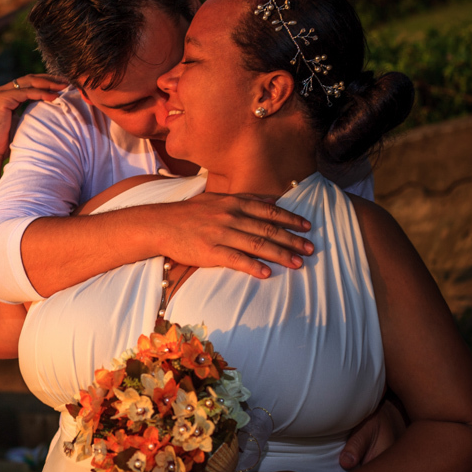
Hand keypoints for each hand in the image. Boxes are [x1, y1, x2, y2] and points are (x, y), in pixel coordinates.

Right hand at [0, 74, 68, 162]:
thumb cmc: (3, 143)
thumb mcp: (19, 123)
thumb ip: (29, 114)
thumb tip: (47, 113)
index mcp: (6, 95)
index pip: (29, 82)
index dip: (46, 82)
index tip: (62, 85)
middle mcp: (2, 91)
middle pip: (30, 79)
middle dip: (50, 79)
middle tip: (66, 82)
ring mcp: (1, 93)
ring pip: (29, 82)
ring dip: (48, 83)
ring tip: (64, 87)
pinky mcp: (2, 99)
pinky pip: (26, 92)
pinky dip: (41, 93)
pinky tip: (54, 97)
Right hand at [156, 192, 313, 277]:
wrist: (160, 224)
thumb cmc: (190, 212)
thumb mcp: (218, 198)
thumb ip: (246, 199)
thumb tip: (271, 199)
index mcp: (234, 203)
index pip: (269, 211)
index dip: (291, 219)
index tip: (308, 227)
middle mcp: (230, 217)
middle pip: (268, 229)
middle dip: (293, 240)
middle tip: (311, 249)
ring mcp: (220, 234)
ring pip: (257, 245)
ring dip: (280, 255)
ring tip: (298, 264)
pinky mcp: (209, 252)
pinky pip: (235, 260)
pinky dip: (253, 266)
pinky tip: (267, 273)